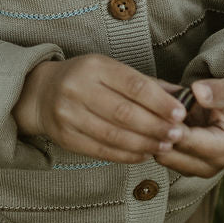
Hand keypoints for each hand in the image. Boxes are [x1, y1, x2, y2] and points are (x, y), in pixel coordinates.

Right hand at [13, 54, 189, 163]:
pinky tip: (143, 154)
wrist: (41, 93)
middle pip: (124, 112)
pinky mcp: (65, 137)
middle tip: (177, 134)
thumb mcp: (110, 70)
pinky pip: (101, 150)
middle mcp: (78, 88)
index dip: (159, 101)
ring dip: (144, 143)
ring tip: (165, 146)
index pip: (132, 85)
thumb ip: (146, 83)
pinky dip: (126, 155)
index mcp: (94, 66)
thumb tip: (182, 96)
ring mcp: (68, 114)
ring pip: (113, 134)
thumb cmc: (85, 79)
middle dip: (155, 126)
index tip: (180, 113)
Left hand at [157, 74, 223, 177]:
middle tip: (150, 103)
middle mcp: (208, 166)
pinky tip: (156, 116)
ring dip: (152, 132)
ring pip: (158, 154)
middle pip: (166, 153)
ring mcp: (194, 168)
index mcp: (222, 151)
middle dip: (155, 128)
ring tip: (153, 108)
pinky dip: (154, 135)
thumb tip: (198, 91)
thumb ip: (218, 91)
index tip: (157, 102)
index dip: (168, 122)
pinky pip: (159, 152)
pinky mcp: (183, 165)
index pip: (184, 141)